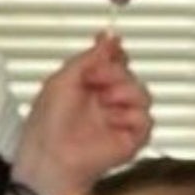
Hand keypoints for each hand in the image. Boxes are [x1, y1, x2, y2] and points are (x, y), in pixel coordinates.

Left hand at [14, 33, 152, 194]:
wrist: (50, 155)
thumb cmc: (48, 124)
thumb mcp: (63, 78)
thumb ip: (89, 57)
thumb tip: (109, 39)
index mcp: (89, 88)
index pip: (114, 64)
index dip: (116, 53)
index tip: (111, 45)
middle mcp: (106, 103)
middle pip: (130, 75)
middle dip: (115, 72)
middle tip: (95, 77)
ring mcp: (119, 122)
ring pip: (143, 95)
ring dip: (125, 92)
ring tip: (104, 101)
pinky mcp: (129, 141)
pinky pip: (146, 121)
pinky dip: (132, 117)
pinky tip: (113, 121)